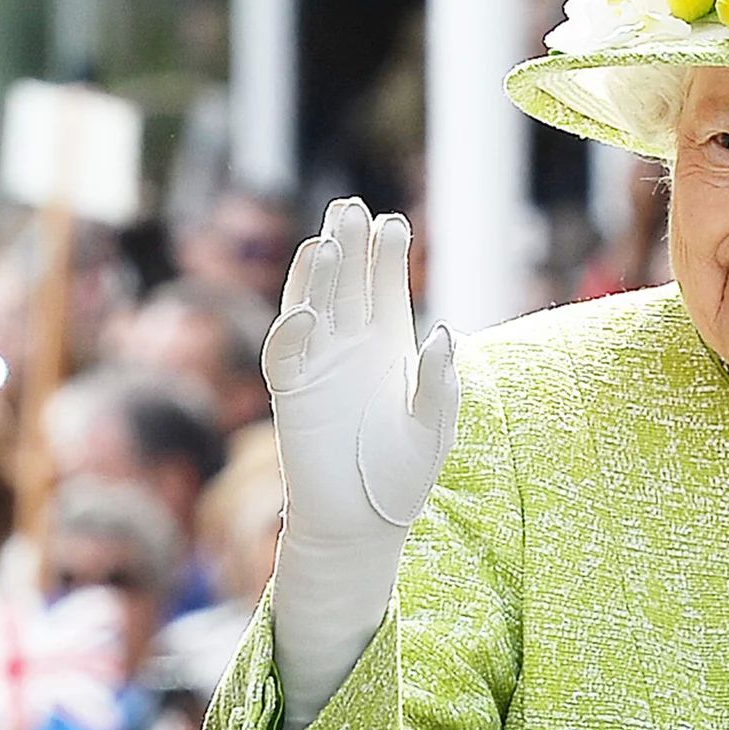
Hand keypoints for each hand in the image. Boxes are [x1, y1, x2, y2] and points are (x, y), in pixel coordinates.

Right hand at [263, 197, 458, 540]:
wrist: (363, 522)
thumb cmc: (403, 473)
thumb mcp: (434, 425)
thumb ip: (439, 381)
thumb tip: (443, 333)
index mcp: (389, 342)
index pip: (384, 284)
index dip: (386, 254)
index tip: (394, 223)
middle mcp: (350, 344)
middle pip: (345, 281)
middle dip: (347, 245)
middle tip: (352, 208)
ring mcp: (318, 365)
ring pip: (311, 304)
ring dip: (315, 275)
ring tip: (327, 242)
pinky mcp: (291, 393)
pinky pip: (285, 355)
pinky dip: (292, 332)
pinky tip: (307, 313)